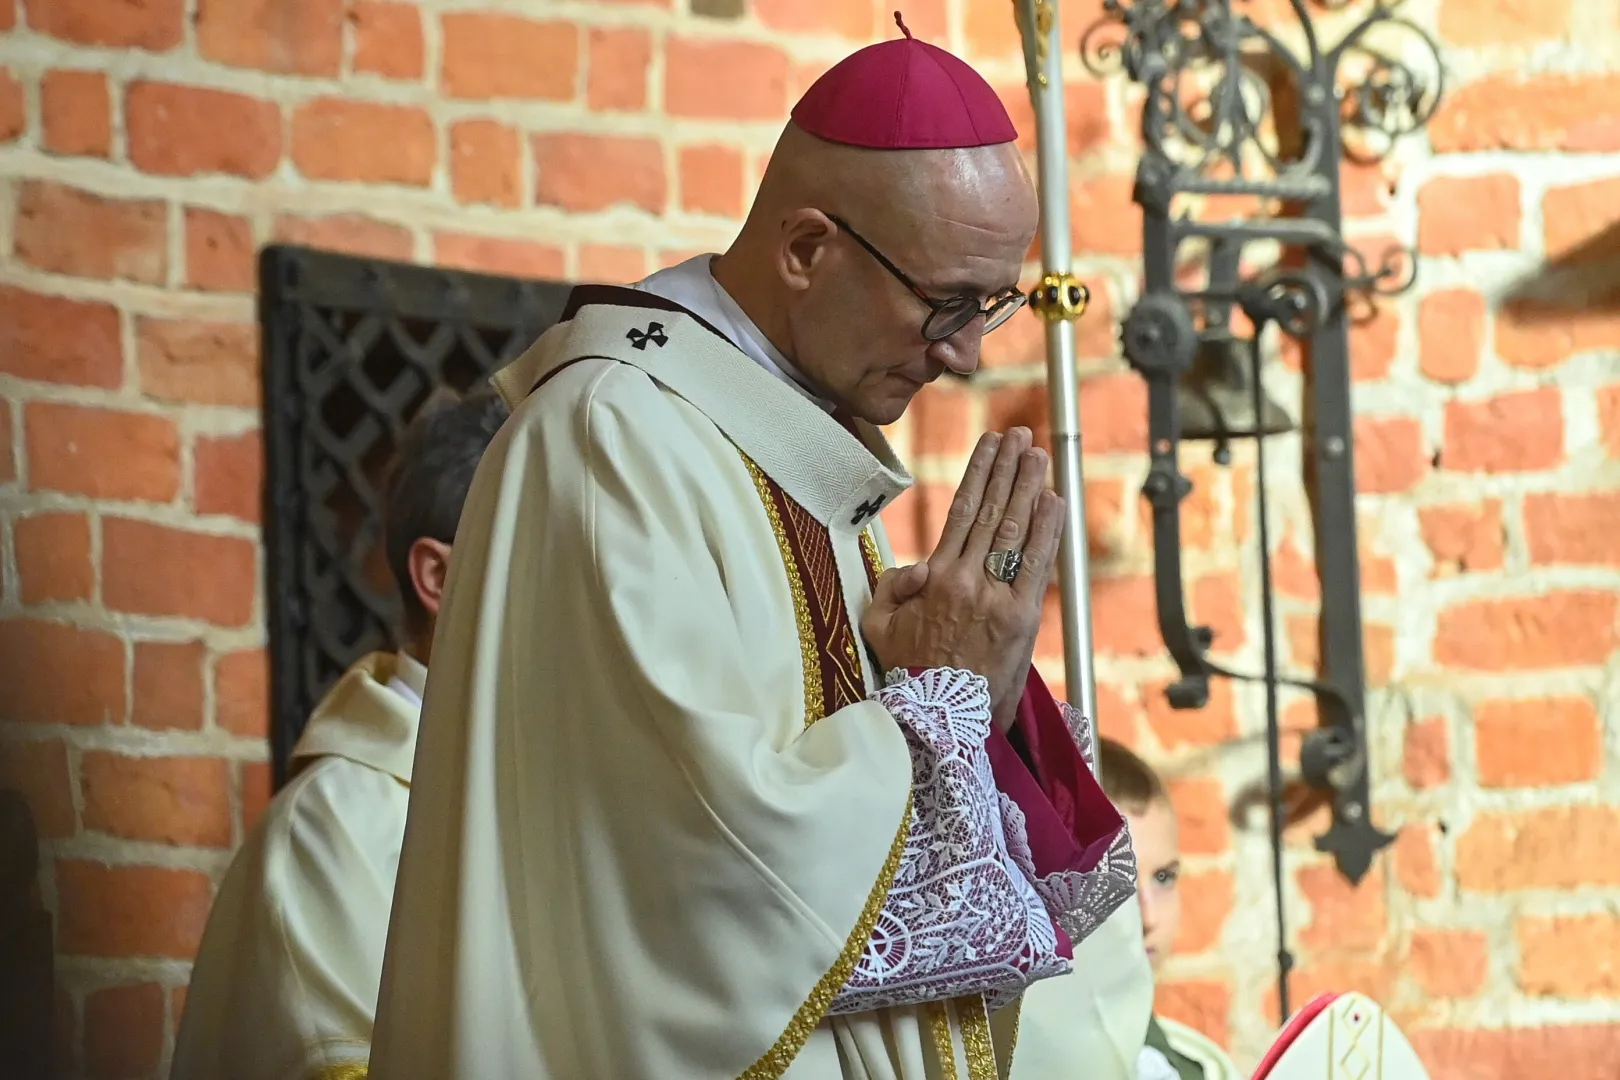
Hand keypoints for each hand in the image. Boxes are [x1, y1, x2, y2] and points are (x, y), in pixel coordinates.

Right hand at [862, 428, 1064, 731]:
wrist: (941, 720)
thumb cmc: (910, 674)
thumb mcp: (879, 628)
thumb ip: (889, 589)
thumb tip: (912, 567)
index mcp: (934, 577)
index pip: (961, 512)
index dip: (978, 474)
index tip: (989, 445)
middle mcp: (966, 579)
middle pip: (991, 511)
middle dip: (1007, 469)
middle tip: (1020, 436)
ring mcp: (997, 597)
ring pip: (1014, 530)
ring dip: (1029, 488)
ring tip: (1038, 455)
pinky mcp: (1022, 618)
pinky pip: (1037, 564)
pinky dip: (1047, 530)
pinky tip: (1054, 501)